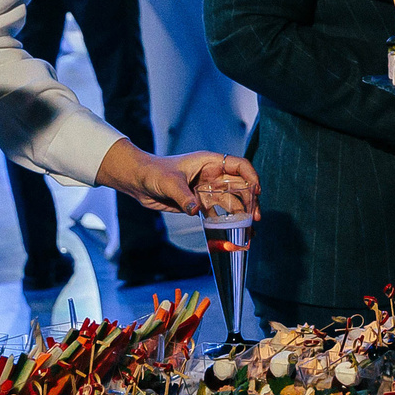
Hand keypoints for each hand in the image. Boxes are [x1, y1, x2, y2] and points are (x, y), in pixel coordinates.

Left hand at [99, 139, 259, 218]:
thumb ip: (183, 196)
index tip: (256, 191)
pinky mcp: (199, 203)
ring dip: (241, 213)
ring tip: (250, 228)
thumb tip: (197, 210)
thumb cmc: (154, 172)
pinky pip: (217, 212)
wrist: (138, 181)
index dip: (250, 176)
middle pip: (239, 185)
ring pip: (231, 201)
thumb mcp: (169, 182)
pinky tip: (234, 232)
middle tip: (255, 217)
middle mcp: (211, 175)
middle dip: (250, 200)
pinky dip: (226, 222)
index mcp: (208, 162)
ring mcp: (206, 189)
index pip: (238, 165)